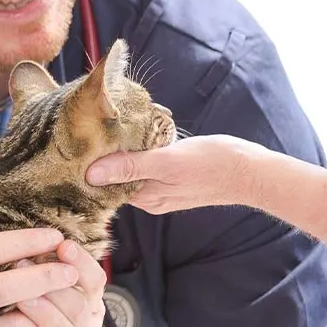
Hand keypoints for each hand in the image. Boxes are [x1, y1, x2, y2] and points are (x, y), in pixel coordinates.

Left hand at [14, 240, 104, 326]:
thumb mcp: (62, 312)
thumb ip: (52, 282)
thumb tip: (27, 240)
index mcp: (89, 310)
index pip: (95, 281)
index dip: (81, 262)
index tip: (62, 243)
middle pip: (77, 302)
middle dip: (50, 282)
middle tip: (22, 262)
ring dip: (41, 310)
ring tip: (17, 294)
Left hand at [85, 134, 260, 214]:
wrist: (252, 170)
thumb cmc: (213, 165)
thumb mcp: (167, 162)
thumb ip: (130, 167)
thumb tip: (90, 174)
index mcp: (146, 199)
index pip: (106, 185)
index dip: (90, 166)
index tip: (74, 145)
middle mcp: (151, 197)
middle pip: (116, 177)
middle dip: (103, 157)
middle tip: (86, 130)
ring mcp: (163, 188)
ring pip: (131, 170)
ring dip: (121, 152)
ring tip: (106, 128)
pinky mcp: (174, 176)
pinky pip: (147, 165)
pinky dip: (139, 151)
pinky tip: (137, 135)